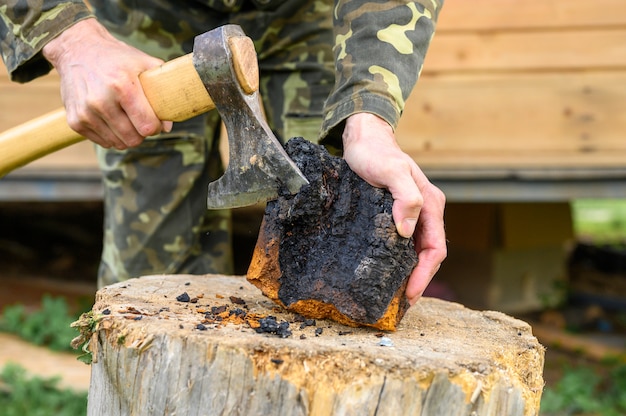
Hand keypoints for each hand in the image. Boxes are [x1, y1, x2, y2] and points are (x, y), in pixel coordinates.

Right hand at [42, 18, 171, 148]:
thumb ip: (163, 92)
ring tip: (126, 117)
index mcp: (122, 86)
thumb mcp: (144, 63)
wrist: (77, 49)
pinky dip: (111, 135)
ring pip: (118, 144)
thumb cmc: (117, 58)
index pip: (147, 126)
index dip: (156, 127)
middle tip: (140, 119)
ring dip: (126, 135)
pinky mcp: (75, 121)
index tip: (156, 121)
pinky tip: (110, 117)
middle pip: (133, 139)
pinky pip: (103, 142)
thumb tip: (167, 126)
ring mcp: (85, 113)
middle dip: (142, 133)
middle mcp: (101, 101)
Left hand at [342, 113, 446, 304]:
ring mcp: (411, 213)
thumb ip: (404, 196)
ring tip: (393, 293)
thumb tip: (406, 230)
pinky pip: (403, 242)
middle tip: (400, 302)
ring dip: (409, 272)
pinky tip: (385, 271)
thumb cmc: (376, 153)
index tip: (409, 294)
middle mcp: (425, 210)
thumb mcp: (391, 171)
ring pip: (416, 250)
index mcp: (430, 203)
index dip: (424, 274)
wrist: (363, 138)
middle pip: (429, 253)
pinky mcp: (396, 213)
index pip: (435, 247)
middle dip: (419, 279)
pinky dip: (398, 260)